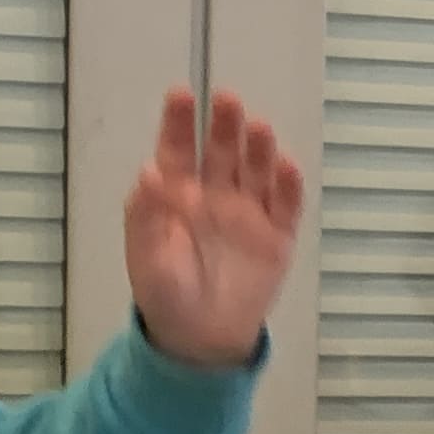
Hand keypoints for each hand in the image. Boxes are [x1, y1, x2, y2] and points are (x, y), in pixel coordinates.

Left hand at [126, 86, 303, 369]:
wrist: (201, 339)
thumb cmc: (165, 294)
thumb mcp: (146, 257)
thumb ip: (145, 215)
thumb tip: (149, 171)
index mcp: (177, 194)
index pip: (178, 149)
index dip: (179, 122)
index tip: (181, 94)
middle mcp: (215, 194)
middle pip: (222, 150)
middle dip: (225, 124)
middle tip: (226, 98)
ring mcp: (249, 212)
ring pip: (256, 170)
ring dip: (258, 148)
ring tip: (259, 128)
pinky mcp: (277, 235)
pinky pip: (286, 205)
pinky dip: (288, 185)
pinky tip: (287, 165)